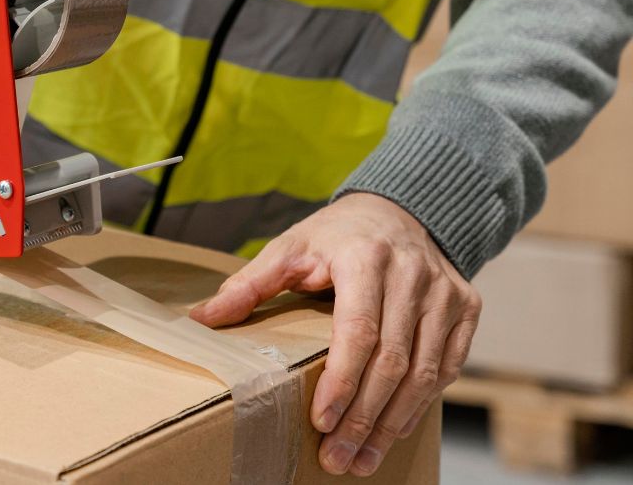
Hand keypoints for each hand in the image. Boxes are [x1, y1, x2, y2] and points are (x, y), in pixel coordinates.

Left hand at [189, 193, 481, 476]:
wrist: (399, 210)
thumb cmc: (336, 237)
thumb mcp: (289, 248)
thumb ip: (249, 285)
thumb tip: (201, 318)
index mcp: (364, 257)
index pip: (358, 330)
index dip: (341, 380)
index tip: (321, 419)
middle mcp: (413, 274)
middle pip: (393, 360)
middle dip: (364, 417)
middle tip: (337, 457)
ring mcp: (445, 293)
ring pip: (425, 371)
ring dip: (393, 422)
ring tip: (361, 458)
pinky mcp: (467, 308)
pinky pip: (448, 366)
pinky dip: (421, 404)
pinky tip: (393, 431)